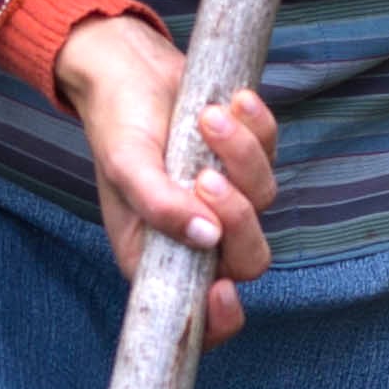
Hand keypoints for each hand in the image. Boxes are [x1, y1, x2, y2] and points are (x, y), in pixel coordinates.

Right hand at [52, 12, 278, 337]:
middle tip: (205, 177)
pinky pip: (271, 152)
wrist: (129, 70)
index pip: (199, 314)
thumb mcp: (125, 166)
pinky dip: (256, 126)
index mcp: (160, 257)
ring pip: (264, 199)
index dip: (219, 318)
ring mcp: (228, 200)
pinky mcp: (247, 160)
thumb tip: (206, 237)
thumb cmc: (117, 126)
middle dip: (238, 219)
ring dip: (240, 155)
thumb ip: (159, 205)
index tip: (222, 288)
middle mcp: (199, 237)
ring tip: (206, 116)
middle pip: (248, 260)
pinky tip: (232, 102)